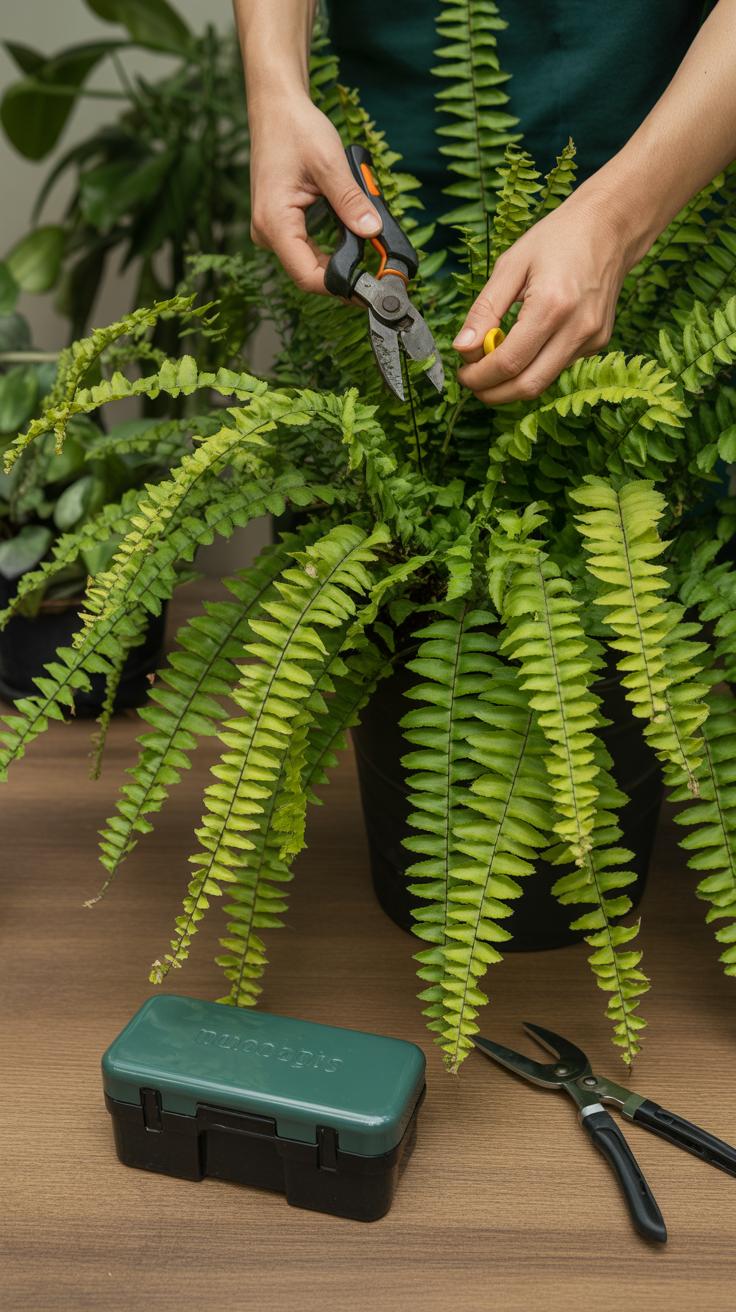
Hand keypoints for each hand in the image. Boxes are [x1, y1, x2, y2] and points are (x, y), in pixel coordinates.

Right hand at [248, 92, 381, 294]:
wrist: (276, 108)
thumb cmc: (296, 128)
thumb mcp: (329, 163)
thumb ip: (351, 201)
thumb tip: (374, 231)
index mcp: (274, 222)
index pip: (307, 275)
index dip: (339, 286)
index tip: (369, 288)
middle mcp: (268, 233)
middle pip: (309, 273)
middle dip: (344, 275)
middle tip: (378, 274)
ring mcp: (272, 231)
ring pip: (309, 263)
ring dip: (339, 262)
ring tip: (369, 256)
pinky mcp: (281, 225)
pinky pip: (306, 248)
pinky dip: (330, 249)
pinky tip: (351, 241)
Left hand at [453, 187, 640, 403]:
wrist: (610, 227)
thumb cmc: (557, 239)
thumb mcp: (510, 265)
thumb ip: (484, 310)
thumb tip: (462, 348)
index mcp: (552, 305)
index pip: (509, 363)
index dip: (480, 377)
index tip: (462, 373)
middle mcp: (577, 328)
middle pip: (527, 386)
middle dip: (493, 392)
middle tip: (472, 380)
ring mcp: (592, 339)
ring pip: (543, 382)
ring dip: (511, 383)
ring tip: (492, 362)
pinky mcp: (598, 343)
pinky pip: (557, 367)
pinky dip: (533, 366)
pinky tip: (524, 347)